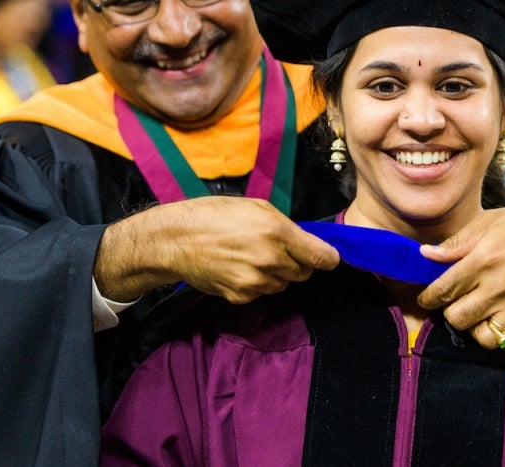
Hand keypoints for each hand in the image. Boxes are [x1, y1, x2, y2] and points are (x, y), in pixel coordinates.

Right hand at [94, 196, 339, 302]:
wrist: (177, 240)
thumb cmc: (216, 215)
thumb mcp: (256, 207)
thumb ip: (286, 226)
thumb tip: (306, 242)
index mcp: (278, 232)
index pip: (322, 257)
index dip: (328, 259)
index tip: (328, 259)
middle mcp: (271, 260)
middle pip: (304, 273)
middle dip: (297, 263)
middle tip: (277, 251)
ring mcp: (256, 281)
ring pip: (283, 285)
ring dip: (276, 275)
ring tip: (252, 257)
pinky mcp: (241, 297)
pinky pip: (262, 293)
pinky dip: (257, 284)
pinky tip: (239, 269)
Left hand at [417, 192, 504, 350]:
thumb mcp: (487, 222)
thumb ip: (455, 243)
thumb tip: (425, 255)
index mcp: (483, 260)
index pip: (443, 291)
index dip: (428, 298)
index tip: (427, 298)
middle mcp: (500, 287)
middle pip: (458, 319)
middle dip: (449, 312)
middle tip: (454, 303)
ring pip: (483, 338)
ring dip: (474, 329)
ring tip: (476, 315)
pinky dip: (502, 340)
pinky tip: (498, 323)